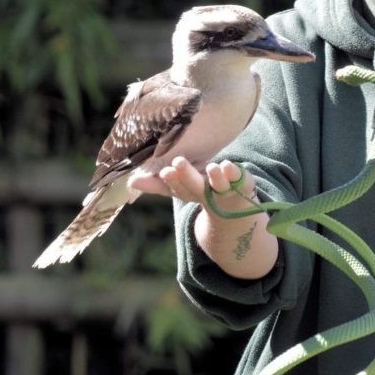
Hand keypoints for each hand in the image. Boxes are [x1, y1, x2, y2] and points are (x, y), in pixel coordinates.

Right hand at [127, 157, 255, 206]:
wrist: (233, 211)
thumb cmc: (201, 192)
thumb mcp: (180, 190)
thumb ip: (157, 186)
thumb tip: (131, 182)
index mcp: (189, 194)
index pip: (178, 189)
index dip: (172, 181)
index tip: (165, 171)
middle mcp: (206, 194)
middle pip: (196, 187)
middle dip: (187, 177)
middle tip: (177, 163)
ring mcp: (225, 190)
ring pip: (219, 185)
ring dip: (216, 178)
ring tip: (213, 167)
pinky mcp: (242, 185)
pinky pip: (240, 179)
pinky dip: (235, 173)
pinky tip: (229, 165)